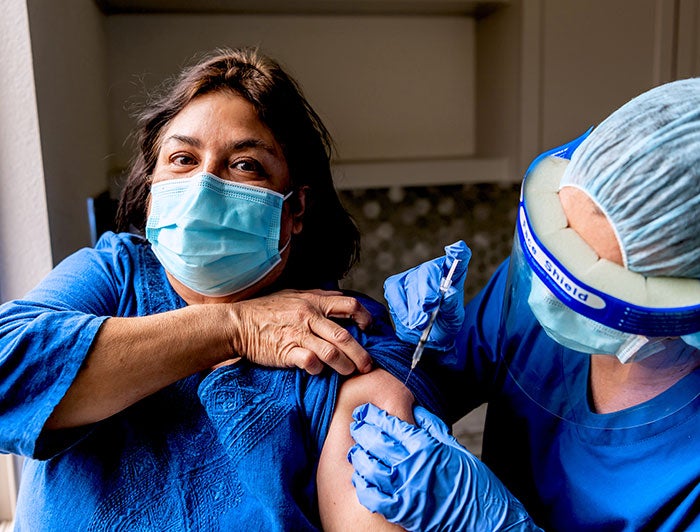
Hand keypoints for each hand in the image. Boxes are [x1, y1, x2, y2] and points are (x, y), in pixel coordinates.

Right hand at [228, 289, 372, 374]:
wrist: (237, 324)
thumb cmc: (266, 311)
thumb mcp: (293, 295)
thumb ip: (317, 297)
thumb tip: (341, 298)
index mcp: (314, 301)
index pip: (350, 306)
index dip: (365, 318)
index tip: (369, 329)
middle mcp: (309, 316)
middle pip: (345, 336)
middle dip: (361, 354)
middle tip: (369, 365)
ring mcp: (298, 334)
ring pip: (332, 352)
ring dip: (345, 365)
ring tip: (350, 372)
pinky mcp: (287, 351)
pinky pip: (311, 362)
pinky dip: (319, 369)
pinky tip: (319, 372)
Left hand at [348, 403, 540, 531]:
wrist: (485, 518)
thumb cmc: (474, 482)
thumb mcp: (455, 447)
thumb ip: (432, 427)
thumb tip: (414, 410)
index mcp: (426, 446)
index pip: (390, 424)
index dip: (373, 415)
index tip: (364, 411)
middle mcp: (412, 465)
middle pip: (376, 442)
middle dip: (361, 431)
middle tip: (355, 426)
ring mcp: (405, 489)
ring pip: (369, 468)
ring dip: (359, 457)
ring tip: (356, 451)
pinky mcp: (402, 511)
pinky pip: (373, 497)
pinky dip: (363, 486)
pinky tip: (361, 479)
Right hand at [384, 241, 470, 350]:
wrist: (425, 337)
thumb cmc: (443, 324)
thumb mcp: (453, 320)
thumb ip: (452, 307)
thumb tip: (450, 293)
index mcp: (453, 274)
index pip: (459, 258)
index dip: (458, 253)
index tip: (458, 249)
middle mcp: (432, 270)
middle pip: (429, 270)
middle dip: (428, 289)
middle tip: (429, 307)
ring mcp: (413, 275)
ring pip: (411, 282)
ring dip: (415, 305)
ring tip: (420, 324)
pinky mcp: (395, 284)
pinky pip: (394, 290)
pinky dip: (401, 307)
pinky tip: (409, 320)